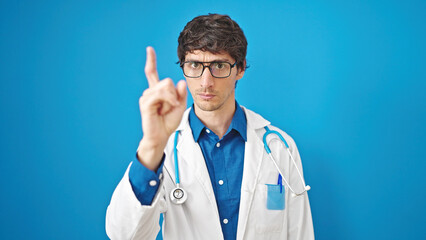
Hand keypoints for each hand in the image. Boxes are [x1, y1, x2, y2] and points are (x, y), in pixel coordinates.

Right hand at [137, 47, 186, 170]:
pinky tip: (169, 107)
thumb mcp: (180, 105)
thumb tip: (180, 82)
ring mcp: (146, 97)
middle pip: (166, 81)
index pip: (151, 72)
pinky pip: (160, 94)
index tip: (149, 49)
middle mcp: (149, 92)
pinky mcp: (146, 103)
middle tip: (174, 105)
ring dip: (172, 98)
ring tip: (169, 108)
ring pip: (165, 86)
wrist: (162, 136)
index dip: (151, 60)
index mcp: (157, 91)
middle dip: (174, 93)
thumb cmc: (169, 122)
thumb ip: (181, 94)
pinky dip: (168, 100)